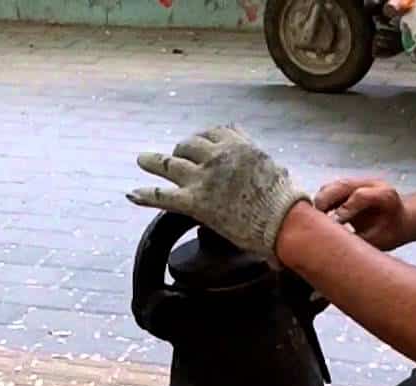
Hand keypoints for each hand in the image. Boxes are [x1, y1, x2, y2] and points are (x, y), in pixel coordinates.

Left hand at [128, 125, 309, 260]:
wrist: (282, 221)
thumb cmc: (283, 198)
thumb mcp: (271, 163)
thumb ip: (250, 150)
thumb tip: (242, 138)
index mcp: (236, 145)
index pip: (213, 133)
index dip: (204, 139)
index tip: (200, 144)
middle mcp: (216, 157)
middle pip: (189, 145)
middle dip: (182, 150)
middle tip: (177, 157)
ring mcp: (203, 178)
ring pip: (170, 163)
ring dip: (153, 160)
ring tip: (142, 159)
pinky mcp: (195, 202)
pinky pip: (163, 195)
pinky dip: (146, 195)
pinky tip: (132, 194)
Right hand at [314, 178, 412, 250]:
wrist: (401, 220)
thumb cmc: (392, 232)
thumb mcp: (382, 240)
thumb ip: (362, 238)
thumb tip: (337, 242)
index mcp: (386, 195)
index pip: (360, 196)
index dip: (344, 210)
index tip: (334, 225)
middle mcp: (372, 184)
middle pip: (342, 185)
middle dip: (326, 201)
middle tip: (315, 220)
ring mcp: (359, 183)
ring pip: (332, 186)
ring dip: (321, 201)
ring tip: (315, 220)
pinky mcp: (348, 187)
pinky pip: (329, 190)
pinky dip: (321, 202)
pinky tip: (318, 217)